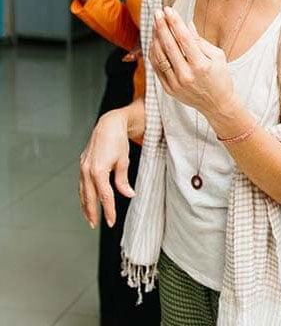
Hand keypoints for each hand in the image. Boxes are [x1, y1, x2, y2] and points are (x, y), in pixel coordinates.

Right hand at [79, 107, 134, 228]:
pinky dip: (84, 194)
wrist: (108, 124)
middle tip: (95, 225)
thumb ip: (123, 181)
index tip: (111, 222)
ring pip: (82, 192)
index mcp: (98, 171)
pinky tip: (87, 200)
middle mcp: (87, 170)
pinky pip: (82, 184)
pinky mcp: (82, 164)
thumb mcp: (123, 161)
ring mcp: (82, 167)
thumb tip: (129, 194)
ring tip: (90, 217)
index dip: (108, 210)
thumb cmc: (118, 141)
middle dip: (92, 213)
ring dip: (85, 205)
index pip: (104, 196)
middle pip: (89, 197)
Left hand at [149, 6, 235, 120]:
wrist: (217, 104)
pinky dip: (153, 53)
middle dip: (162, 26)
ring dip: (155, 38)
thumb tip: (187, 25)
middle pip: (169, 45)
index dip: (174, 22)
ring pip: (159, 55)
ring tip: (155, 25)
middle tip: (157, 13)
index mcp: (201, 65)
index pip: (183, 38)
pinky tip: (155, 42)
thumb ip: (200, 41)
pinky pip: (156, 67)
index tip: (168, 10)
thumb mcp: (218, 57)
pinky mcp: (168, 89)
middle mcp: (186, 75)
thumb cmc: (220, 78)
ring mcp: (175, 83)